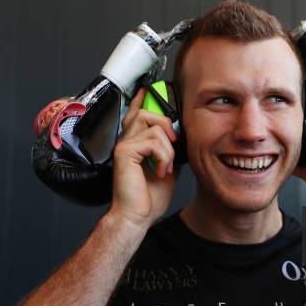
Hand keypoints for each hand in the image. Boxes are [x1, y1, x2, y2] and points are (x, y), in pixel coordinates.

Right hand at [109, 88, 179, 227]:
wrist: (137, 216)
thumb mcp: (167, 169)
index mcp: (135, 143)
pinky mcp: (125, 152)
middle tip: (173, 145)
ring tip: (165, 166)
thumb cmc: (148, 198)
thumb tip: (181, 141)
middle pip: (147, 112)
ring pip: (154, 126)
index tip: (148, 89)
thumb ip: (169, 151)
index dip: (143, 99)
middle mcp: (127, 140)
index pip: (137, 113)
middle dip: (167, 125)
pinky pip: (153, 141)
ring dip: (167, 148)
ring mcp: (124, 145)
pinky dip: (163, 157)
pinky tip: (160, 171)